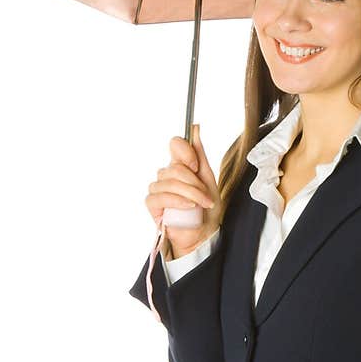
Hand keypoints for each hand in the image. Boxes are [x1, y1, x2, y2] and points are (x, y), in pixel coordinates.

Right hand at [145, 123, 223, 254]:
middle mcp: (166, 174)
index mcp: (180, 165)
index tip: (196, 166)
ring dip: (190, 195)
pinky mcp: (152, 204)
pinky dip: (177, 201)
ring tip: (201, 206)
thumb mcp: (208, 178)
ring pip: (170, 182)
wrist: (203, 234)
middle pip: (175, 167)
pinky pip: (161, 197)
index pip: (175, 144)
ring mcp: (158, 189)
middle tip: (206, 197)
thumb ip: (200, 154)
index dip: (185, 152)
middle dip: (194, 184)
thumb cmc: (206, 208)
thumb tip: (195, 127)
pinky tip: (189, 208)